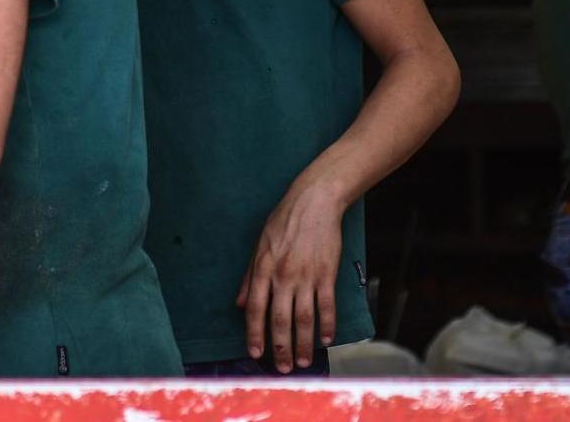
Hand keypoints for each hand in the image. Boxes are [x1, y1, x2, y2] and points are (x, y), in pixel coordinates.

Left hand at [237, 180, 344, 372]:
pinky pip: (326, 305)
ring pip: (304, 318)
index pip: (256, 309)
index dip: (255, 334)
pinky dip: (327, 324)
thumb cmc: (283, 222)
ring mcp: (306, 275)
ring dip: (304, 343)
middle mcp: (283, 276)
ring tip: (304, 361)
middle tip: (283, 368)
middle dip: (281, 347)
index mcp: (264, 269)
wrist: (313, 202)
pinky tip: (326, 339)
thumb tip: (242, 305)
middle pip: (280, 320)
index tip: (256, 354)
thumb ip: (250, 278)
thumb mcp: (259, 246)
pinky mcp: (327, 273)